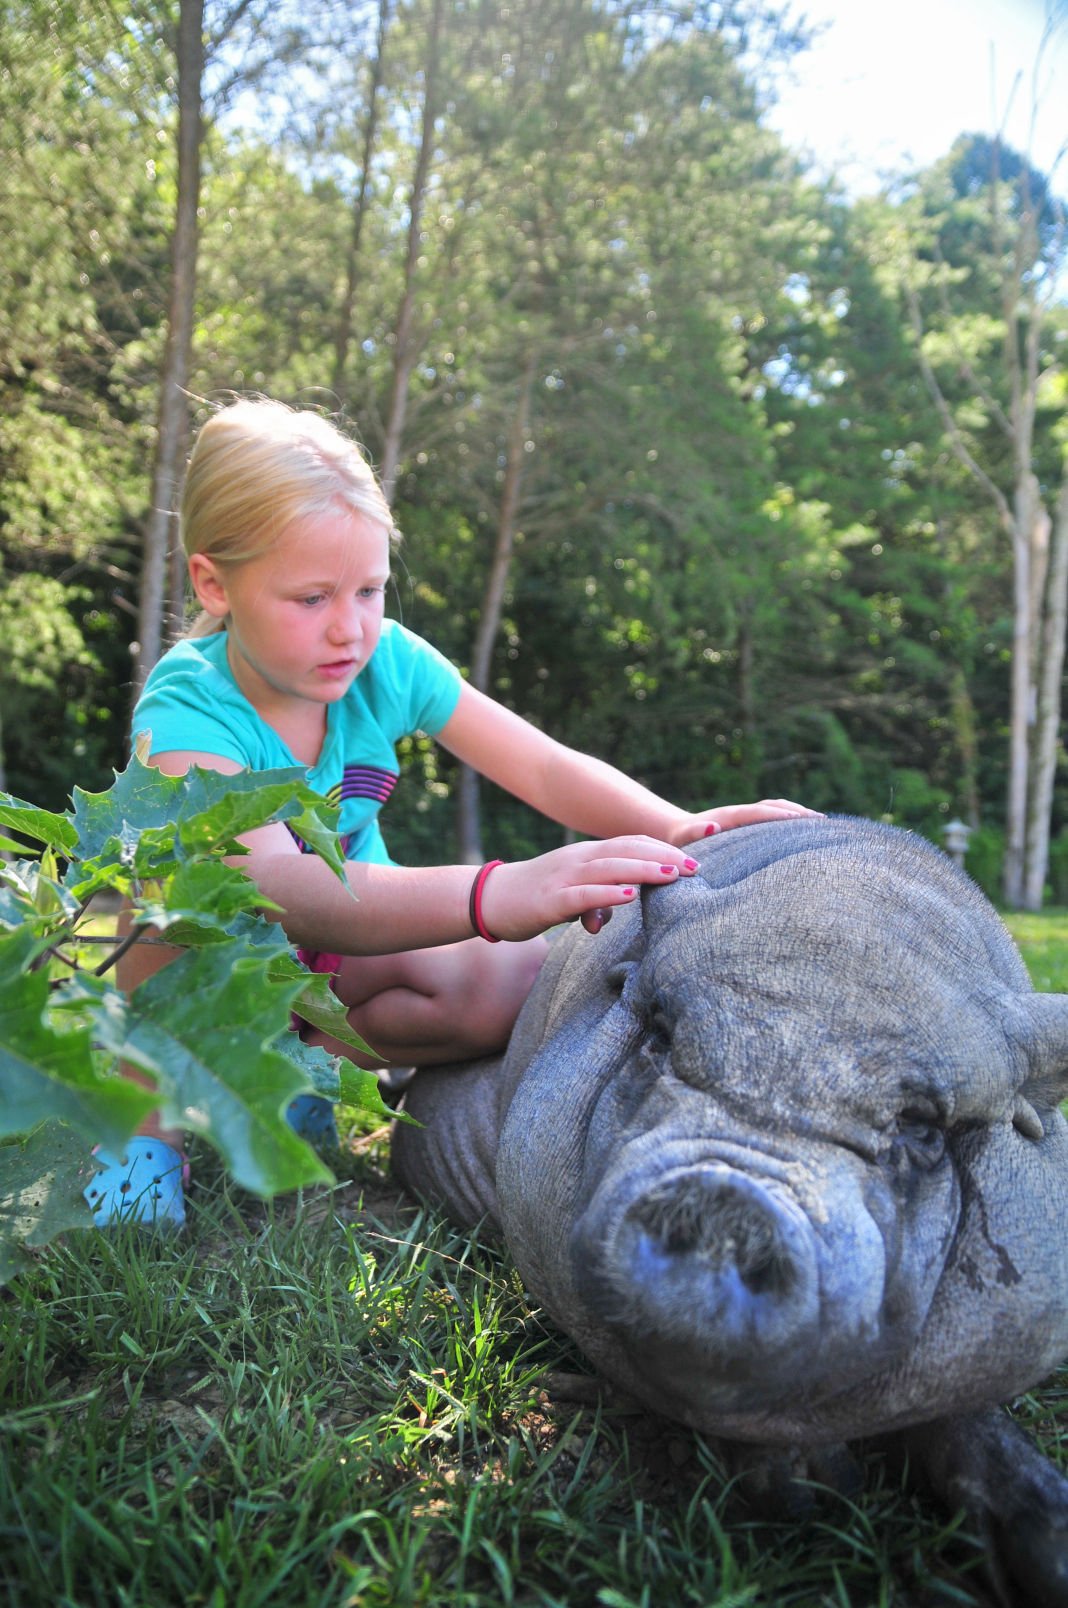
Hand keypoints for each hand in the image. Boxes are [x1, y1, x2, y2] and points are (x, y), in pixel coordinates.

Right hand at [477, 836, 698, 941]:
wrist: (487, 899)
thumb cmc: (531, 897)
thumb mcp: (568, 896)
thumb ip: (590, 902)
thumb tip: (603, 921)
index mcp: (585, 855)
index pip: (629, 844)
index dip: (661, 848)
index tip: (691, 857)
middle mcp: (578, 859)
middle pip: (627, 850)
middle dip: (663, 857)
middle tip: (695, 866)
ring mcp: (564, 877)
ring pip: (610, 868)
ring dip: (644, 870)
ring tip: (674, 874)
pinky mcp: (551, 900)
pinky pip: (583, 895)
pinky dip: (608, 893)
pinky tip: (629, 895)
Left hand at [666, 798, 822, 846]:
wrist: (676, 832)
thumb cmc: (679, 841)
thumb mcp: (683, 838)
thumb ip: (694, 833)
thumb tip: (711, 828)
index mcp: (729, 816)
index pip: (760, 812)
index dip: (781, 816)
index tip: (805, 820)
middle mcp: (741, 812)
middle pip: (775, 806)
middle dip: (799, 812)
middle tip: (824, 823)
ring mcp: (746, 816)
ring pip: (777, 810)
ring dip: (799, 815)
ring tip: (823, 826)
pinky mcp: (749, 824)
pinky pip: (774, 818)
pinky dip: (791, 821)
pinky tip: (805, 834)